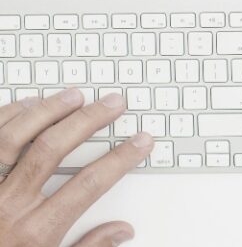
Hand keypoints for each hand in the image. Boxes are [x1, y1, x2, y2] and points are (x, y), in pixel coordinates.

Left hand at [0, 90, 153, 245]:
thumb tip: (121, 231)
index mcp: (35, 232)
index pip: (89, 184)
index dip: (121, 158)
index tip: (140, 141)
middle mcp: (7, 206)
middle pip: (53, 150)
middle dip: (89, 121)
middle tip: (112, 103)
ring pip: (15, 137)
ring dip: (48, 111)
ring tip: (74, 96)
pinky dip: (7, 116)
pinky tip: (28, 106)